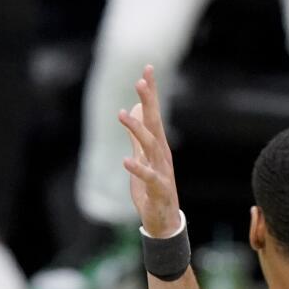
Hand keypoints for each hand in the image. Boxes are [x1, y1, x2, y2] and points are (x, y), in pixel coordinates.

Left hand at [120, 66, 181, 238]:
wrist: (164, 220)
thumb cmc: (153, 188)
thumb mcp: (143, 157)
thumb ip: (138, 135)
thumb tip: (136, 109)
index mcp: (158, 145)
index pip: (155, 113)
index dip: (151, 92)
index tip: (147, 68)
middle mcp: (161, 153)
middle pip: (156, 122)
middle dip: (149, 101)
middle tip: (141, 80)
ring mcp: (162, 170)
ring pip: (150, 146)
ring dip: (137, 129)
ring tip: (123, 114)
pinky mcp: (158, 188)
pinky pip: (148, 176)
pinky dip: (137, 168)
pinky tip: (126, 160)